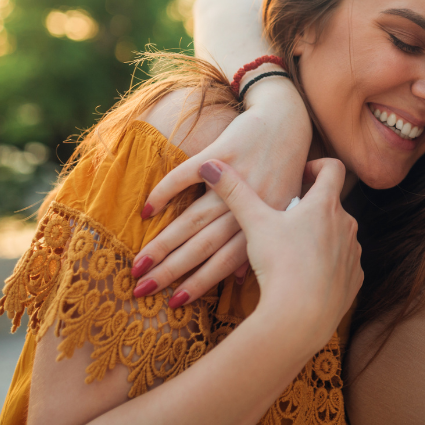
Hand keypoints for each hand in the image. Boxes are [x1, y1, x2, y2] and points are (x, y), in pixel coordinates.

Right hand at [133, 81, 311, 302]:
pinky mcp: (222, 151)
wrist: (286, 121)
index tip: (174, 303)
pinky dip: (165, 192)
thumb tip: (240, 278)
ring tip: (138, 264)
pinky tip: (146, 210)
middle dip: (172, 270)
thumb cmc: (284, 169)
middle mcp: (252, 202)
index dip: (200, 282)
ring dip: (163, 243)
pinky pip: (187, 176)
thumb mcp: (282, 207)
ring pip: (193, 218)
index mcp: (268, 221)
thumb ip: (262, 240)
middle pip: (204, 244)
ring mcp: (236, 177)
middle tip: (141, 290)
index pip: (227, 260)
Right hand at [198, 157, 362, 350]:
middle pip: (330, 204)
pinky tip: (305, 277)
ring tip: (290, 253)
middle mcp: (347, 224)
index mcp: (326, 205)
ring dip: (318, 237)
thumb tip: (210, 164)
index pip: (333, 168)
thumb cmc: (280, 264)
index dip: (316, 166)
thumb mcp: (254, 224)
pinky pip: (342, 263)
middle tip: (282, 222)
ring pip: (337, 235)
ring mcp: (353, 252)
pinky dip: (326, 265)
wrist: (301, 316)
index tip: (300, 175)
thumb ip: (235, 192)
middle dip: (308, 209)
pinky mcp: (354, 278)